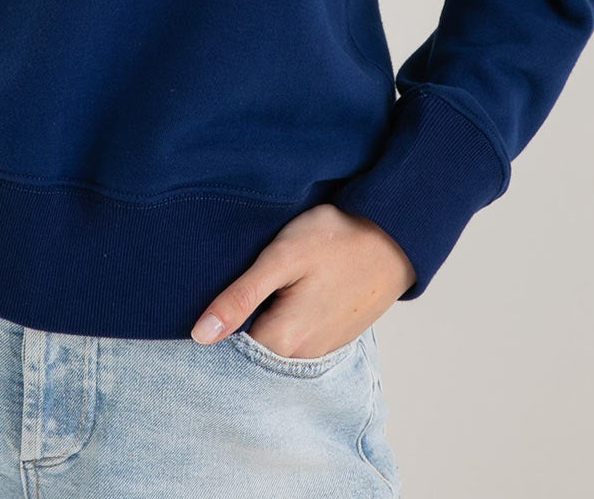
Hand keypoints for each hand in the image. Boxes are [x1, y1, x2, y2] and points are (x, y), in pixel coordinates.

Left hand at [190, 203, 415, 354]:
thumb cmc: (336, 240)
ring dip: (262, 319)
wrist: (392, 236)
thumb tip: (200, 334)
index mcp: (284, 341)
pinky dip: (285, 318)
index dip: (214, 324)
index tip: (208, 296)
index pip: (228, 350)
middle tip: (236, 282)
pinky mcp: (333, 335)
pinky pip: (297, 336)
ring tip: (264, 284)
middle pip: (251, 349)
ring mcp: (321, 348)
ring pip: (274, 342)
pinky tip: (286, 292)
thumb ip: (240, 297)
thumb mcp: (281, 258)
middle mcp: (303, 356)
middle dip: (238, 323)